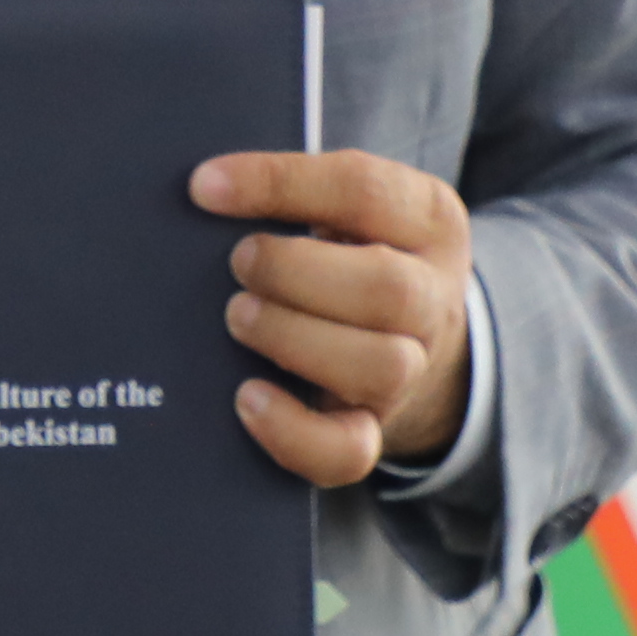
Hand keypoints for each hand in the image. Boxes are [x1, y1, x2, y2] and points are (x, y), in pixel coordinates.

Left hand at [193, 148, 472, 488]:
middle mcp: (432, 297)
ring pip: (379, 367)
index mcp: (427, 220)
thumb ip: (295, 191)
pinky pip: (350, 451)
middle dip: (294, 273)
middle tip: (239, 262)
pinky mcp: (375, 428)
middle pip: (387, 290)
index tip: (205, 186)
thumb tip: (204, 189)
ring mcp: (412, 370)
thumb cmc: (352, 250)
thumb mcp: (347, 204)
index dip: (280, 184)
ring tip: (240, 316)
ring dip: (295, 338)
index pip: (364, 191)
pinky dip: (293, 430)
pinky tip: (247, 397)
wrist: (414, 333)